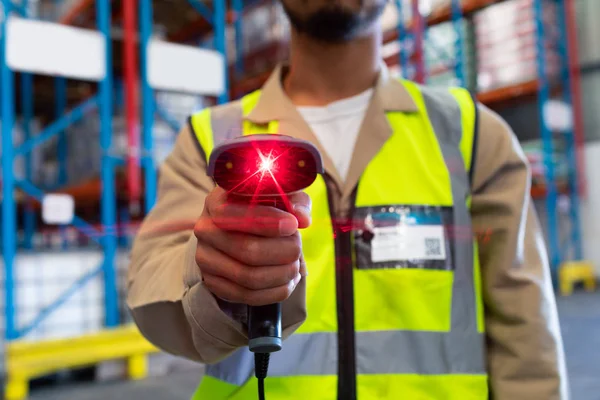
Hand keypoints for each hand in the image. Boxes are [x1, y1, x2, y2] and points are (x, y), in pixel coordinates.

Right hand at [194, 187, 311, 305]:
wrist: (242, 230)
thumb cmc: (265, 208)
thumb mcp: (282, 195)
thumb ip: (295, 201)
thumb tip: (302, 218)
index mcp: (217, 201)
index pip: (236, 215)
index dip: (268, 221)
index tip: (293, 225)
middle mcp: (205, 229)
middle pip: (247, 250)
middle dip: (282, 251)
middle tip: (298, 247)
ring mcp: (206, 259)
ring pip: (250, 277)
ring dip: (282, 273)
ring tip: (296, 264)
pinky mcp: (213, 283)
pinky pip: (249, 296)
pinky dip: (276, 291)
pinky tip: (288, 280)